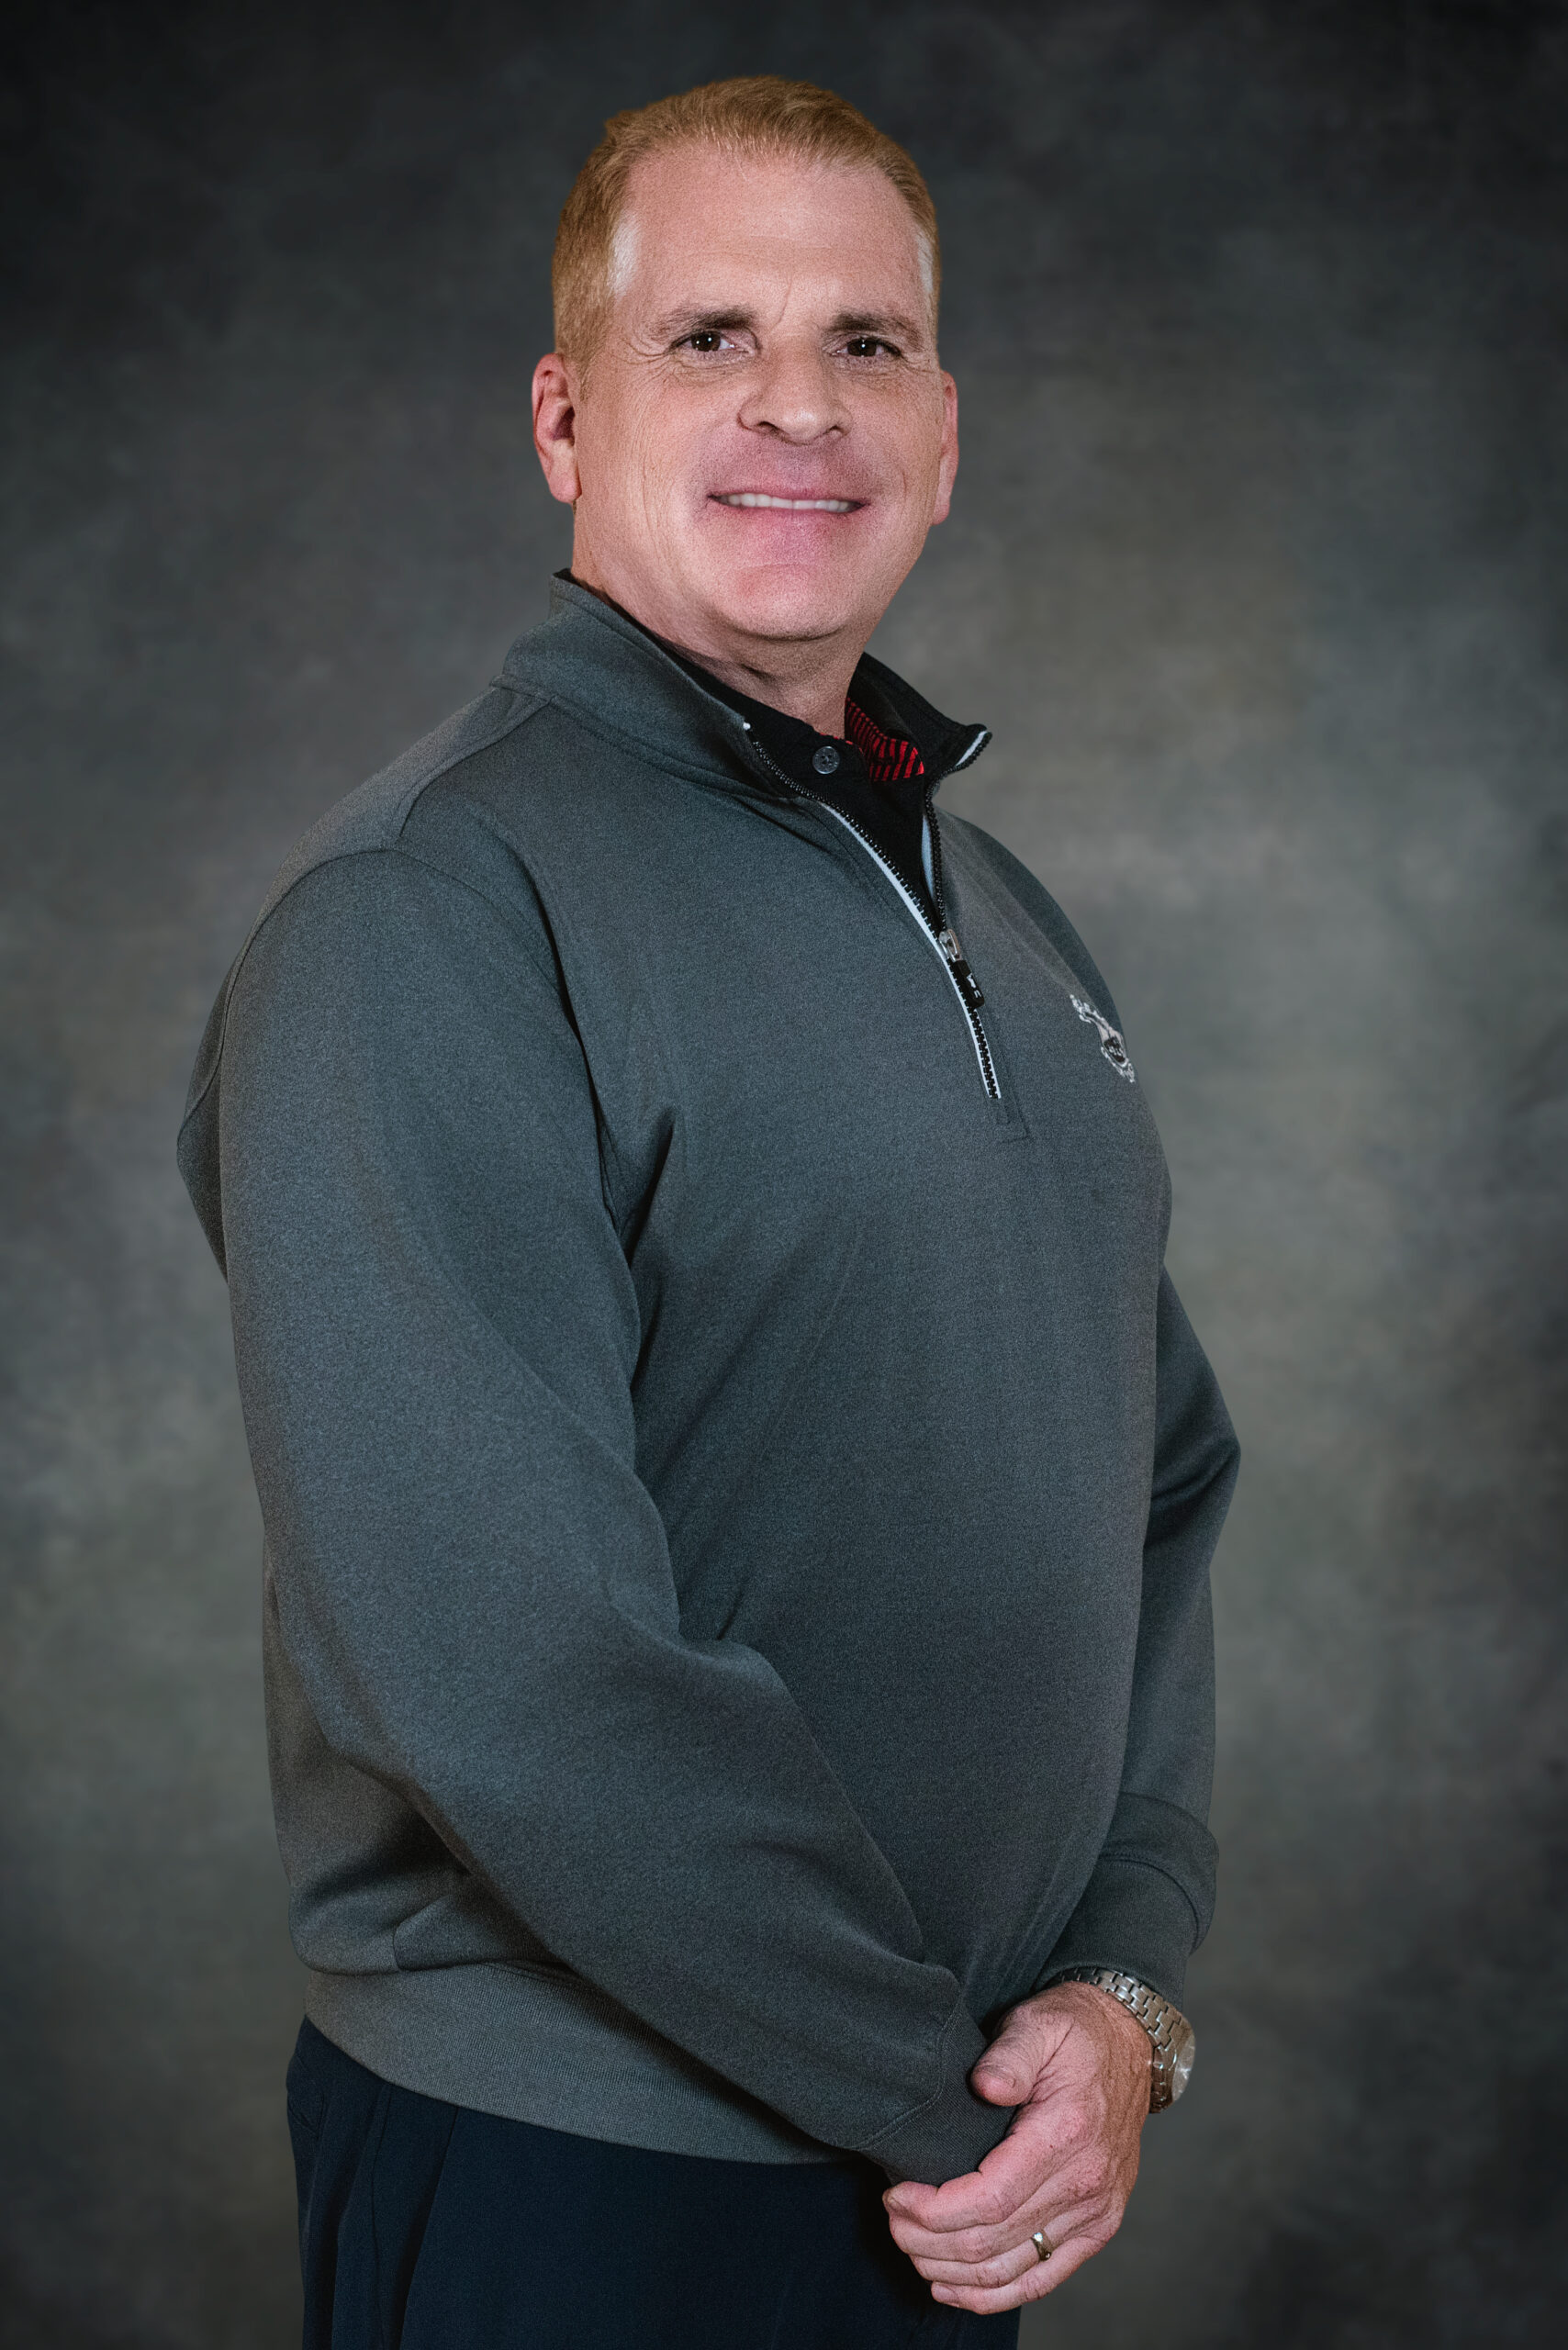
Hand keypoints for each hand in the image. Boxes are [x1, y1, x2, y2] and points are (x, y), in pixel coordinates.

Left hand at [882, 1981, 1151, 2314]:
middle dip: (929, 2240)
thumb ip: (1010, 2054)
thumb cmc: (1074, 2033)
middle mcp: (1086, 2184)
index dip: (934, 2211)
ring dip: (953, 2272)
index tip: (897, 2195)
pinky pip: (1043, 2279)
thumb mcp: (1038, 2025)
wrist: (1127, 2045)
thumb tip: (986, 2085)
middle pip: (992, 2242)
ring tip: (912, 2248)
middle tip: (892, 2219)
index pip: (990, 2200)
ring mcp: (1095, 2212)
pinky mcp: (1097, 2228)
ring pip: (1011, 2271)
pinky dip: (994, 2295)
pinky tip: (954, 2286)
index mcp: (1067, 2136)